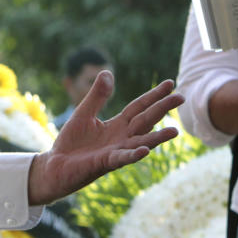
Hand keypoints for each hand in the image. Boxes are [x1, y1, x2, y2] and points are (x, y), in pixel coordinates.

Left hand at [27, 73, 182, 204]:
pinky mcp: (104, 163)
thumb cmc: (71, 142)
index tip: (170, 83)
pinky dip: (133, 155)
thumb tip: (108, 72)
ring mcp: (115, 151)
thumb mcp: (84, 113)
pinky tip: (145, 150)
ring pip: (140, 142)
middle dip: (162, 109)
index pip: (139, 107)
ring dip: (157, 138)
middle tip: (181, 97)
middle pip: (145, 120)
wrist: (56, 165)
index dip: (154, 95)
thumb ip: (97, 96)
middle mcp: (121, 138)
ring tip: (175, 131)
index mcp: (117, 125)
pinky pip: (121, 158)